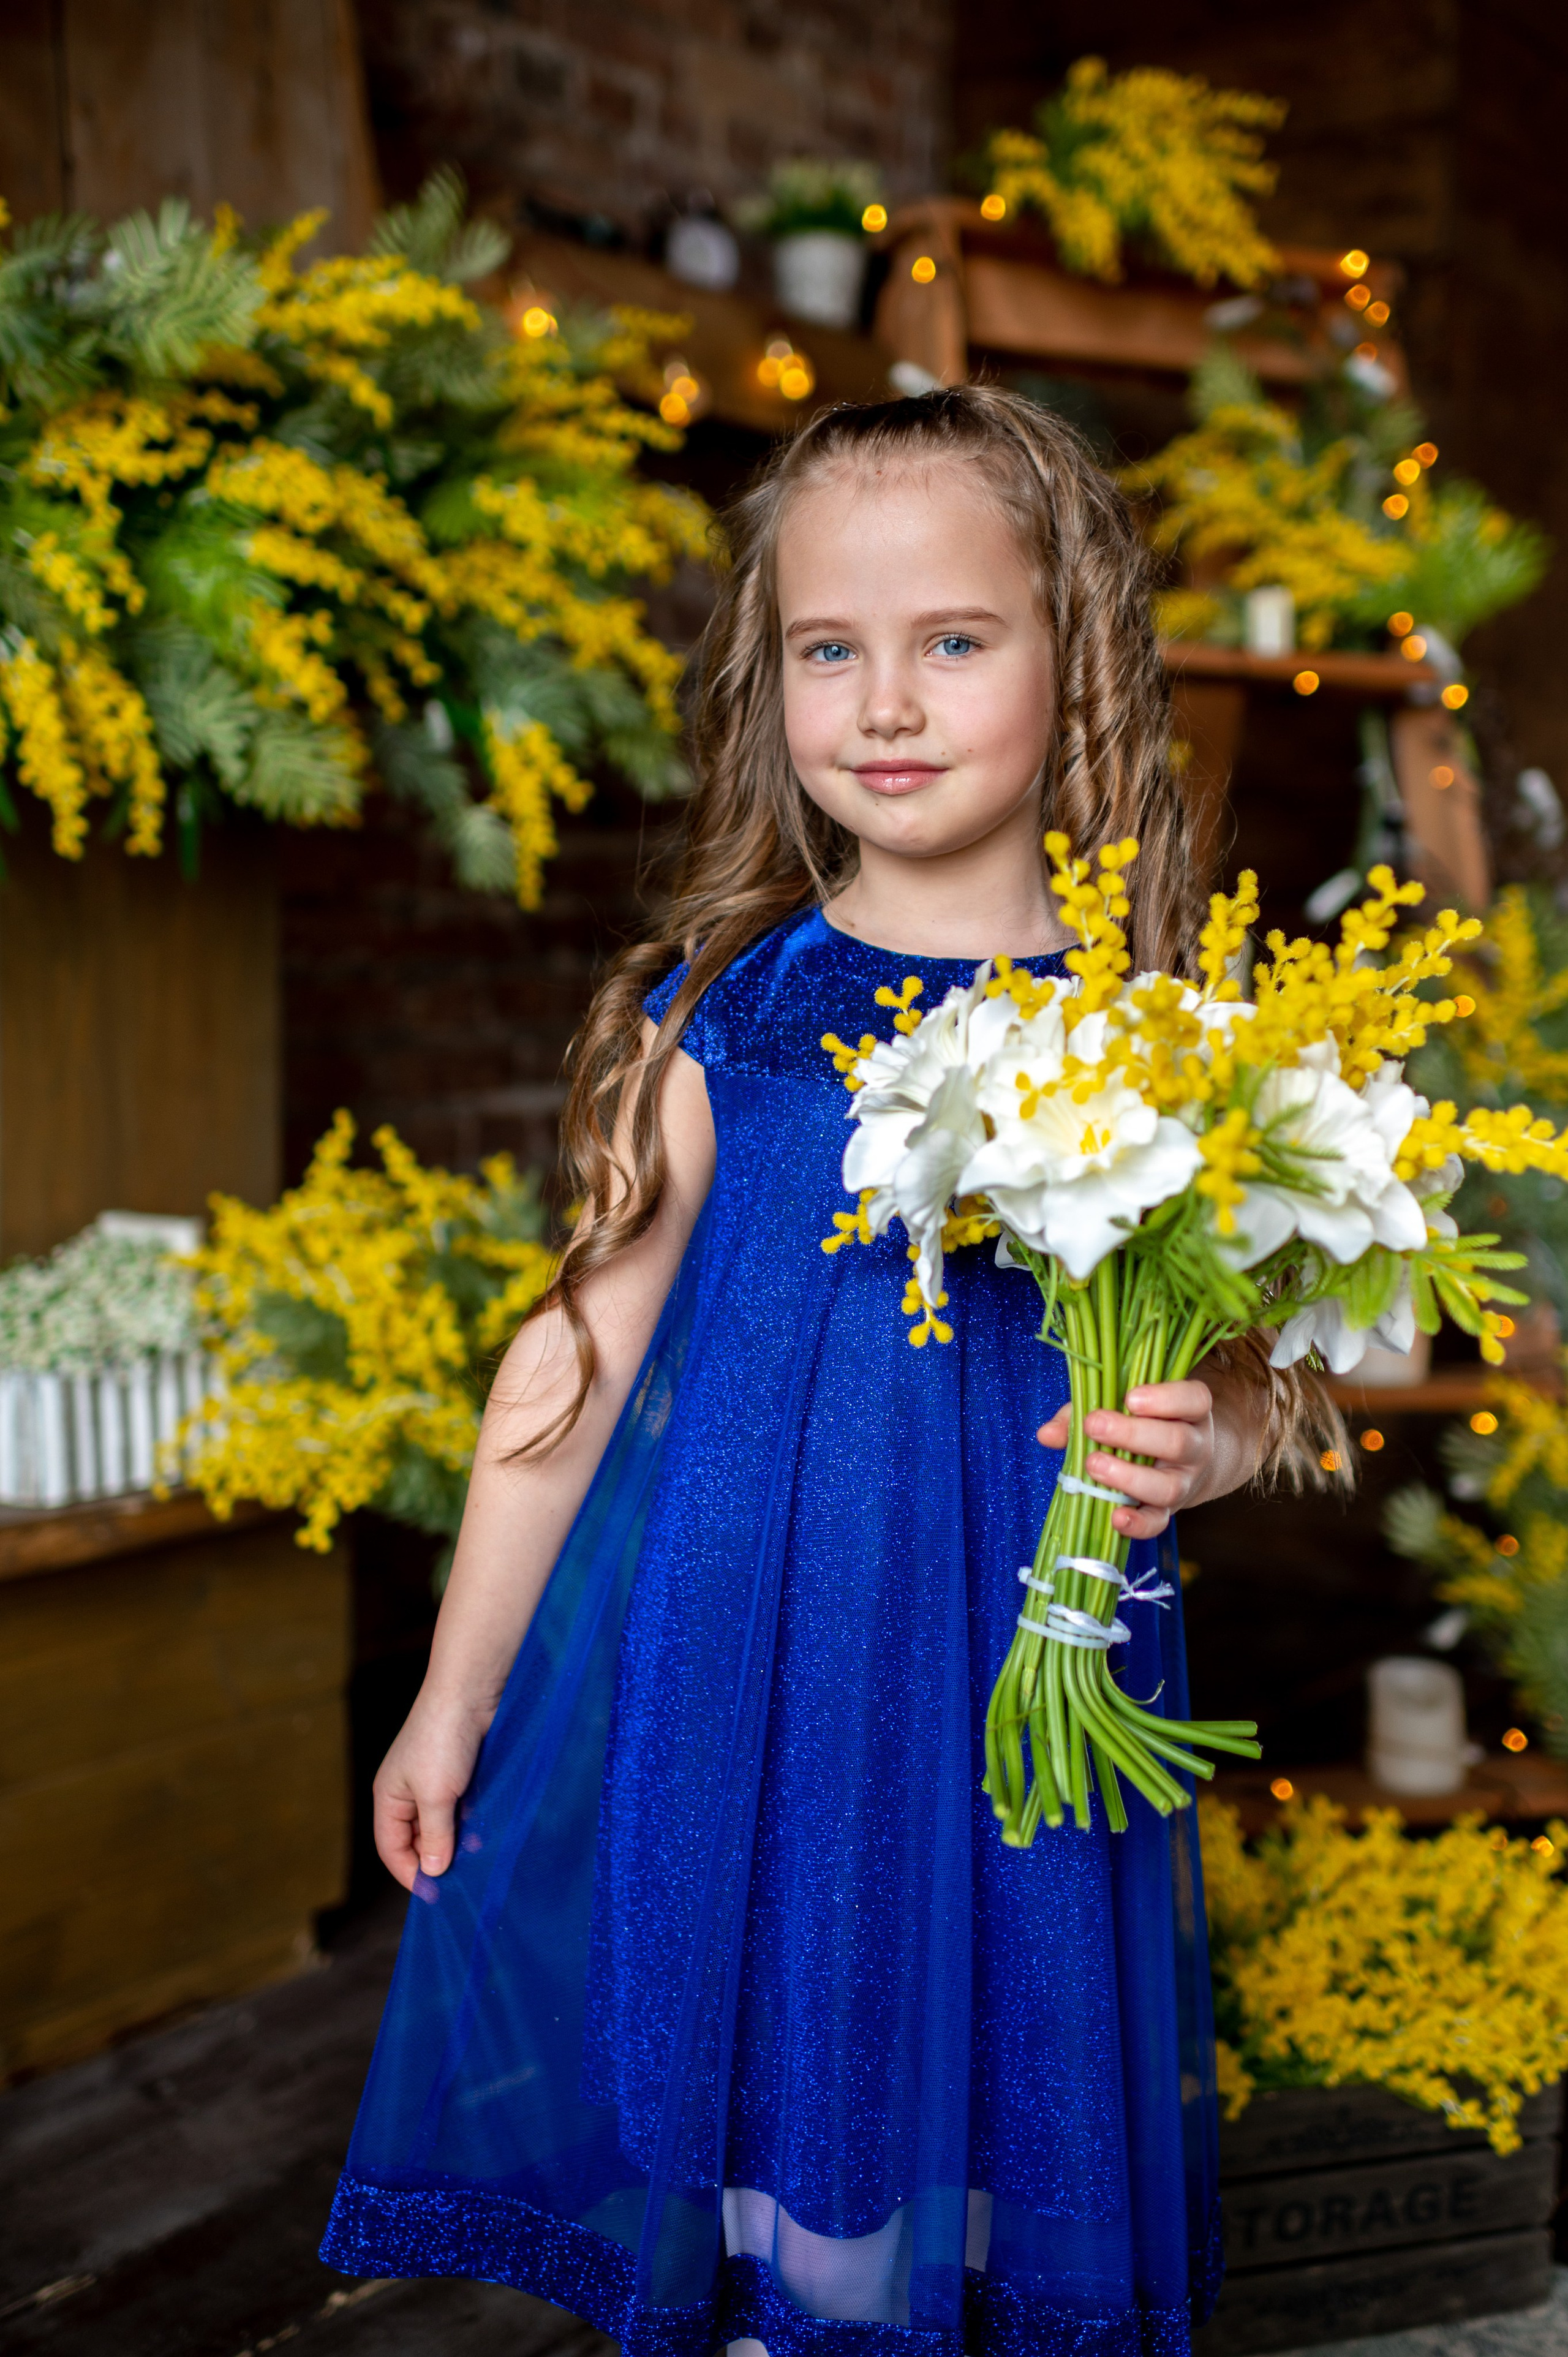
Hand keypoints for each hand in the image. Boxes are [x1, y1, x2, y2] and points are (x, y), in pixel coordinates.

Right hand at [372, 1689, 492, 1890]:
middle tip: (461, 1885)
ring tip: (477, 1865)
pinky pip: (462, 1809)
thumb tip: (432, 1871)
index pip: (391, 1849)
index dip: (409, 1874)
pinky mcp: (462, 1773)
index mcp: (389, 1797)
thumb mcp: (435, 1795)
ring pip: (443, 1826)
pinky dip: (473, 1823)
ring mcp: (436, 1781)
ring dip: (458, 1844)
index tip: (436, 1898)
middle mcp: (409, 1792)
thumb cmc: (444, 1739)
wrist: (473, 1690)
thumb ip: (433, 1836)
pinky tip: (488, 1836)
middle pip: (416, 1840)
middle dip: (435, 1861)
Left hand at [1036, 1379, 1217, 1541]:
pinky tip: (1115, 1518)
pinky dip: (1137, 1524)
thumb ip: (1083, 1413)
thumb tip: (1046, 1435)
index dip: (1165, 1399)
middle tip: (1094, 1426)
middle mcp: (1195, 1447)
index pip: (1193, 1399)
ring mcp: (1184, 1482)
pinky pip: (1158, 1522)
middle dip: (1132, 1434)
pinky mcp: (1169, 1511)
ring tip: (1094, 1466)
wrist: (1183, 1462)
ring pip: (1168, 1486)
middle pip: (1177, 1441)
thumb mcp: (1119, 1406)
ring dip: (1128, 1478)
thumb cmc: (1143, 1423)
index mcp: (1190, 1411)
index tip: (1130, 1399)